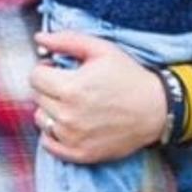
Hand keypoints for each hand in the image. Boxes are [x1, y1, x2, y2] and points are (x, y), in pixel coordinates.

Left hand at [30, 30, 173, 165]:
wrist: (156, 110)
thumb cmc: (129, 77)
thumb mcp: (102, 50)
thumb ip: (67, 40)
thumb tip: (39, 37)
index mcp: (71, 88)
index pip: (35, 77)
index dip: (47, 70)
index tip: (61, 70)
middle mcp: (68, 115)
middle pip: (37, 97)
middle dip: (50, 88)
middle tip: (72, 86)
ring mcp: (73, 137)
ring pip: (41, 119)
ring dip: (51, 110)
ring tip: (74, 104)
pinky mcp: (79, 154)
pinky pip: (48, 143)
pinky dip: (54, 133)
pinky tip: (71, 123)